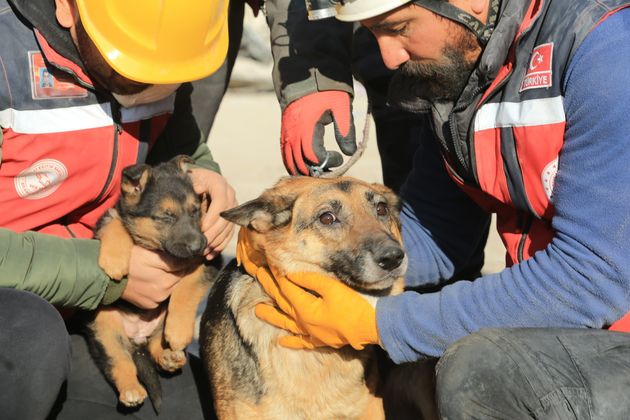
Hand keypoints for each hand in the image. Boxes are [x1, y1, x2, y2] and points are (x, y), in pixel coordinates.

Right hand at [123, 246, 188, 308]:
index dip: (188, 258)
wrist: (106, 276)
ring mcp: (156, 301)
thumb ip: (172, 258)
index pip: (185, 267)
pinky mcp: (149, 305)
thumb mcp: (149, 254)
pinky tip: (153, 279)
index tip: (189, 252)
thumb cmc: (128, 260)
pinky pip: (162, 294)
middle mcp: (163, 293)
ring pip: (172, 286)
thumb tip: (192, 258)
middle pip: (179, 277)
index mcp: (166, 280)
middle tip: (169, 259)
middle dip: (179, 268)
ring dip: (171, 278)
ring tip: (159, 269)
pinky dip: (161, 287)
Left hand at [189, 168, 236, 259]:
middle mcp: (230, 195)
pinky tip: (211, 254)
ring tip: (205, 252)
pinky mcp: (232, 216)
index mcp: (220, 184)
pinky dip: (221, 245)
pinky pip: (230, 233)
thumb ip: (193, 183)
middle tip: (202, 245)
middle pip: (226, 218)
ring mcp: (233, 207)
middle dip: (214, 234)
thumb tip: (198, 189)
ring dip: (217, 242)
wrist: (201, 178)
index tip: (202, 230)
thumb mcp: (191, 178)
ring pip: (229, 228)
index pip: (220, 203)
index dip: (212, 218)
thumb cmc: (192, 179)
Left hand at [254, 271, 378, 349]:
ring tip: (257, 311)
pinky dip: (291, 341)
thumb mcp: (332, 288)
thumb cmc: (354, 305)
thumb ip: (310, 280)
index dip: (276, 275)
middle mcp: (304, 322)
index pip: (286, 288)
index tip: (266, 264)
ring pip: (286, 323)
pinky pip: (302, 341)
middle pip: (282, 303)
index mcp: (305, 308)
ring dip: (272, 316)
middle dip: (269, 288)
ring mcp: (312, 333)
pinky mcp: (321, 340)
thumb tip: (291, 275)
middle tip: (256, 275)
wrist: (372, 327)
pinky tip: (282, 341)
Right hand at [281, 90, 355, 174]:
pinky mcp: (285, 128)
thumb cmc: (328, 88)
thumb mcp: (341, 106)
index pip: (313, 155)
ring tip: (318, 171)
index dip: (326, 162)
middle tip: (329, 171)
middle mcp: (292, 131)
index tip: (339, 157)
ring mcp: (286, 130)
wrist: (307, 70)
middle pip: (299, 162)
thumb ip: (345, 130)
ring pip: (289, 159)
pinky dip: (292, 161)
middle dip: (314, 171)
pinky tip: (304, 164)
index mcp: (306, 126)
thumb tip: (349, 152)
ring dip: (302, 169)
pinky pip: (285, 151)